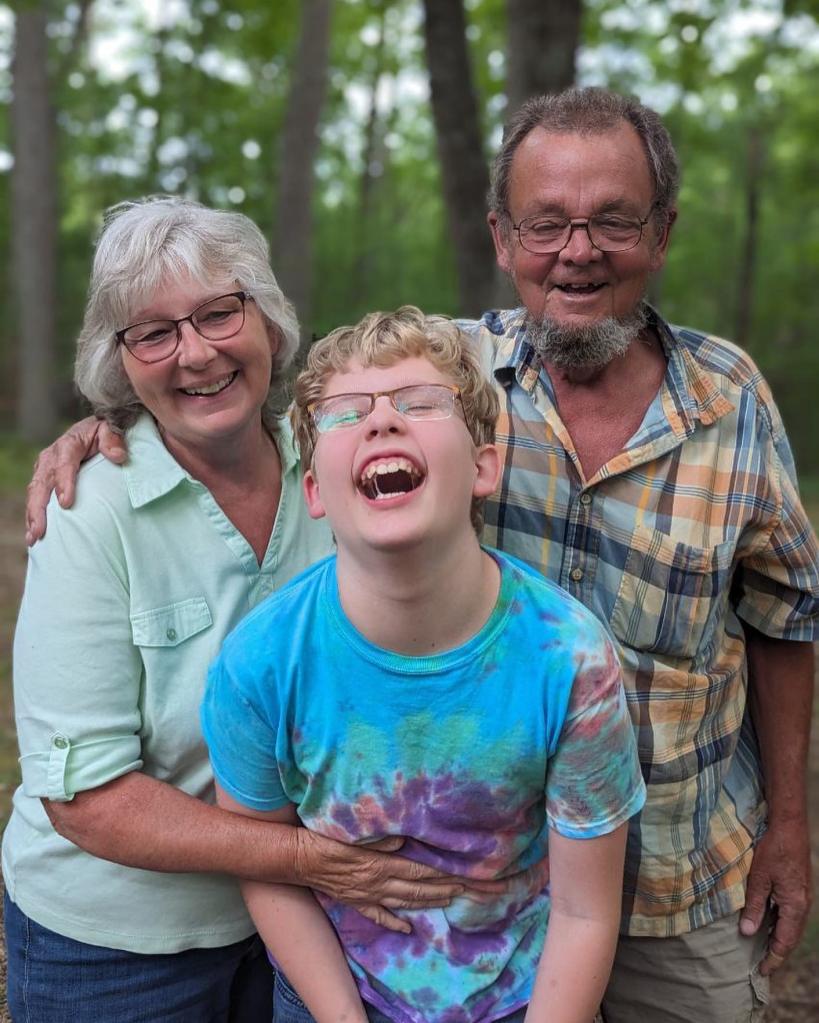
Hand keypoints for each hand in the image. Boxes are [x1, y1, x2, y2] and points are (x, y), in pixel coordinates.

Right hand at [25, 417, 127, 544]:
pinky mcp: (45, 479)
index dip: (63, 483)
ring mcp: (45, 469)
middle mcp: (52, 457)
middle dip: (39, 508)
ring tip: (34, 538)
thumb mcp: (111, 430)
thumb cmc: (104, 433)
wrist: (93, 430)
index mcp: (69, 445)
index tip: (66, 503)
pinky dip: (34, 516)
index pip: (64, 464)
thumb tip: (118, 455)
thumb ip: (113, 439)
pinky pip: (36, 499)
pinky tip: (34, 535)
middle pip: (42, 483)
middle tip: (40, 531)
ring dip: (33, 516)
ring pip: (35, 493)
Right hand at [295, 831, 507, 932]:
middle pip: (417, 890)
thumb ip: (380, 838)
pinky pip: (379, 915)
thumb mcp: (354, 832)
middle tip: (467, 891)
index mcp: (380, 864)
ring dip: (427, 903)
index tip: (462, 877)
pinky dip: (395, 922)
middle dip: (444, 890)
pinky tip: (407, 928)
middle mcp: (377, 884)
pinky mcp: (355, 901)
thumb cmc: (325, 837)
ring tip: (448, 902)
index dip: (441, 875)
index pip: (418, 872)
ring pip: (403, 903)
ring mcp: (366, 895)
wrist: (298, 858)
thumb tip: (403, 842)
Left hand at [739, 818, 812, 974]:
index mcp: (795, 907)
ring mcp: (802, 896)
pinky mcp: (797, 888)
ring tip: (762, 949)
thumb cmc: (773, 849)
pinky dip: (779, 924)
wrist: (789, 825)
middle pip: (790, 938)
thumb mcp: (758, 878)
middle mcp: (802, 905)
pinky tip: (767, 923)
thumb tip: (748, 933)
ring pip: (791, 926)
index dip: (773, 959)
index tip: (761, 972)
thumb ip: (754, 906)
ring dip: (778, 939)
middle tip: (761, 966)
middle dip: (776, 953)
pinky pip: (790, 914)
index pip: (784, 943)